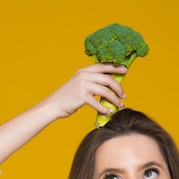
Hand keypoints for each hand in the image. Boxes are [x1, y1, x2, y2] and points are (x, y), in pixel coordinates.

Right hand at [0, 63, 127, 165]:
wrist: (54, 105)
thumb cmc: (68, 97)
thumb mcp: (79, 85)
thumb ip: (92, 83)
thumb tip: (108, 87)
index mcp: (84, 71)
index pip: (103, 66)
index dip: (115, 67)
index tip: (125, 70)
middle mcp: (84, 76)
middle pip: (107, 79)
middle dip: (118, 87)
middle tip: (124, 95)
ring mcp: (82, 85)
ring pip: (105, 91)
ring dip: (114, 99)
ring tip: (119, 105)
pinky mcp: (81, 96)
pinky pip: (97, 103)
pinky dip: (104, 108)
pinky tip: (108, 112)